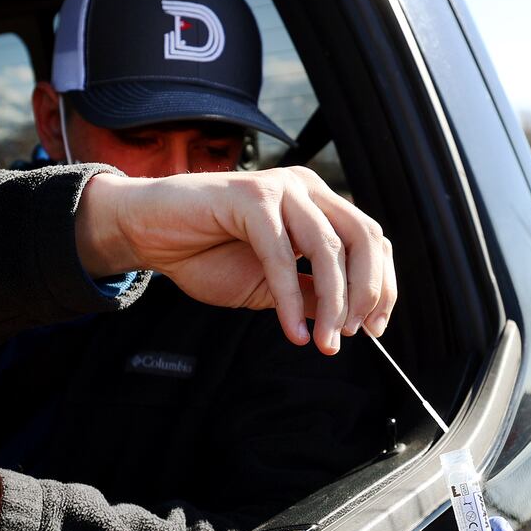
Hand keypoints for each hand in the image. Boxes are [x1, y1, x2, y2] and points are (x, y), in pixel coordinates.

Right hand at [78, 166, 396, 355]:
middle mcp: (307, 188)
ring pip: (328, 247)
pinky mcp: (251, 197)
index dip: (382, 286)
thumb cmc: (205, 254)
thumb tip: (352, 319)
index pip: (371, 241)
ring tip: (325, 342)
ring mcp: (280, 188)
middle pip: (363, 238)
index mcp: (319, 204)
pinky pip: (283, 255)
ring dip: (333, 303)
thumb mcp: (271, 285)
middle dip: (366, 293)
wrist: (149, 234)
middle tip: (353, 335)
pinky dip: (291, 299)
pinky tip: (292, 329)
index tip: (375, 328)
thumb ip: (312, 292)